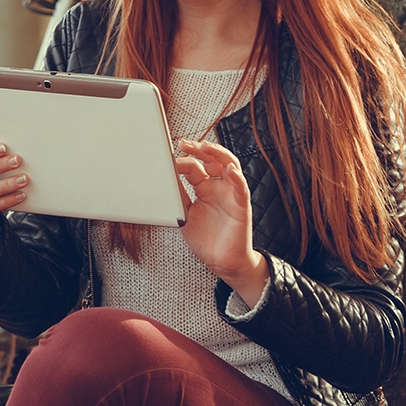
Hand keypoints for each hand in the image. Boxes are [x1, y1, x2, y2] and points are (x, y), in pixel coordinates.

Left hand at [174, 139, 268, 305]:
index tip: (169, 158)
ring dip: (218, 155)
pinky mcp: (241, 206)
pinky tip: (230, 170)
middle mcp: (219, 188)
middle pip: (212, 160)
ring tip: (206, 147)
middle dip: (199, 150)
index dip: (183, 160)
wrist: (221, 262)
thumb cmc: (206, 239)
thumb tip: (163, 179)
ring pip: (230, 166)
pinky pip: (241, 189)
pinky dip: (237, 178)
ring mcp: (231, 195)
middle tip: (184, 143)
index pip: (195, 167)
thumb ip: (178, 197)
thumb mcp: (185, 214)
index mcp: (205, 188)